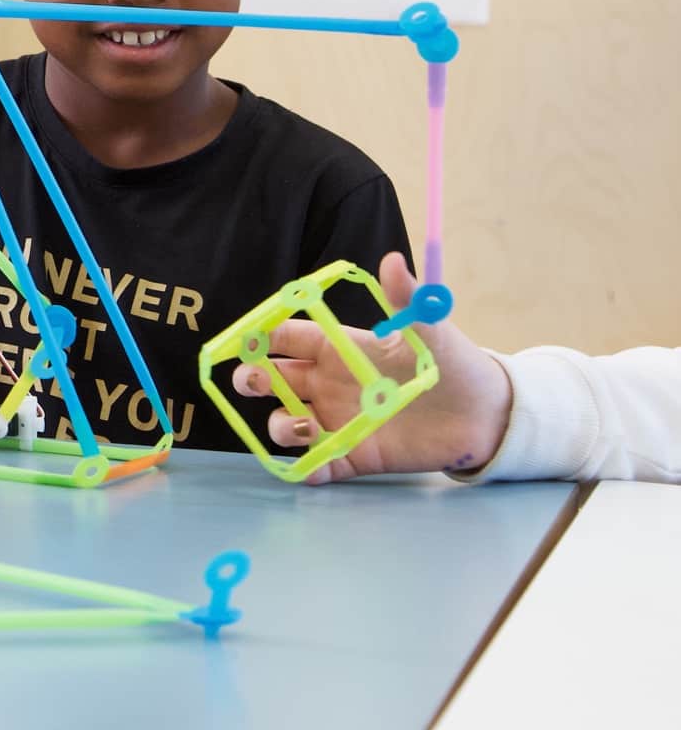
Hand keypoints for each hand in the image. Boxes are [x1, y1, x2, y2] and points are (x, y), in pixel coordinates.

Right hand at [231, 253, 512, 483]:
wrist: (487, 415)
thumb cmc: (454, 363)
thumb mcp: (431, 329)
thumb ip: (406, 299)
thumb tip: (392, 260)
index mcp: (340, 349)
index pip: (289, 337)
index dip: (262, 336)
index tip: (242, 338)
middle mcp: (331, 383)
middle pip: (275, 380)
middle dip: (252, 380)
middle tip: (250, 382)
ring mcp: (340, 420)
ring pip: (289, 422)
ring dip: (280, 425)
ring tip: (300, 426)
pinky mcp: (357, 455)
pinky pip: (321, 465)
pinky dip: (308, 469)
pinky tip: (310, 469)